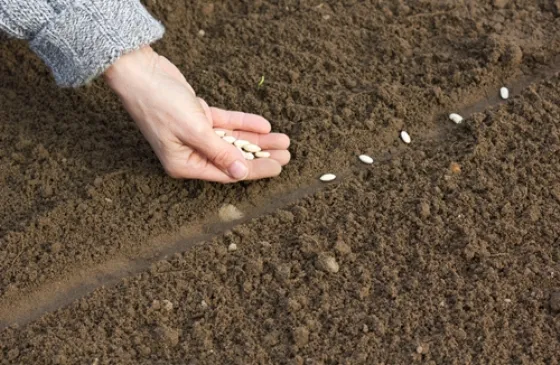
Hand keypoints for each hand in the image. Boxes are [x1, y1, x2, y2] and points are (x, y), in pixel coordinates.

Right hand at [103, 46, 289, 182]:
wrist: (139, 71)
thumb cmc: (159, 104)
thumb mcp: (193, 131)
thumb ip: (219, 153)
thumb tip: (241, 173)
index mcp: (184, 164)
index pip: (227, 172)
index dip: (254, 170)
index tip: (277, 167)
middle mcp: (191, 152)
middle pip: (233, 157)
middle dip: (261, 155)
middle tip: (287, 154)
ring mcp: (195, 134)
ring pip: (233, 139)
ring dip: (258, 140)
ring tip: (283, 140)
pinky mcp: (199, 116)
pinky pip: (226, 123)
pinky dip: (244, 123)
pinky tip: (264, 125)